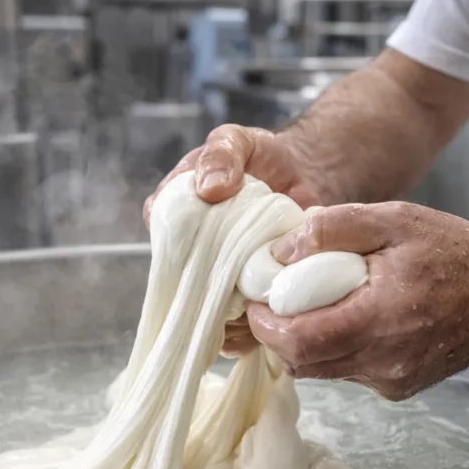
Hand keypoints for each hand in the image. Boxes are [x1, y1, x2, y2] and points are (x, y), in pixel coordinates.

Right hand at [143, 125, 322, 355]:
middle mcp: (192, 256)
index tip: (212, 251)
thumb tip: (209, 189)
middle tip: (242, 283)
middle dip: (211, 293)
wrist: (305, 176)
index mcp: (176, 219)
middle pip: (187, 290)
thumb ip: (221, 154)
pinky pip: (240, 328)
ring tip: (260, 299)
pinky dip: (255, 328)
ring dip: (234, 316)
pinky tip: (273, 313)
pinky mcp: (248, 299)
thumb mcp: (237, 140)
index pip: (164, 245)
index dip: (182, 254)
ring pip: (212, 316)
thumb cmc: (261, 157)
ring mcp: (220, 282)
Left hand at [245, 202, 468, 399]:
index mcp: (381, 320)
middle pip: (302, 363)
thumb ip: (333, 229)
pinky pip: (347, 373)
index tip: (254, 298)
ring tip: (308, 304)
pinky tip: (347, 319)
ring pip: (321, 371)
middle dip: (276, 334)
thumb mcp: (394, 219)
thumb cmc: (454, 250)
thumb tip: (279, 251)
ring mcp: (392, 381)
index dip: (264, 324)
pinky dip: (334, 350)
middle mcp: (385, 362)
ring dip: (303, 342)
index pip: (297, 341)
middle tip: (271, 301)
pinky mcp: (398, 388)